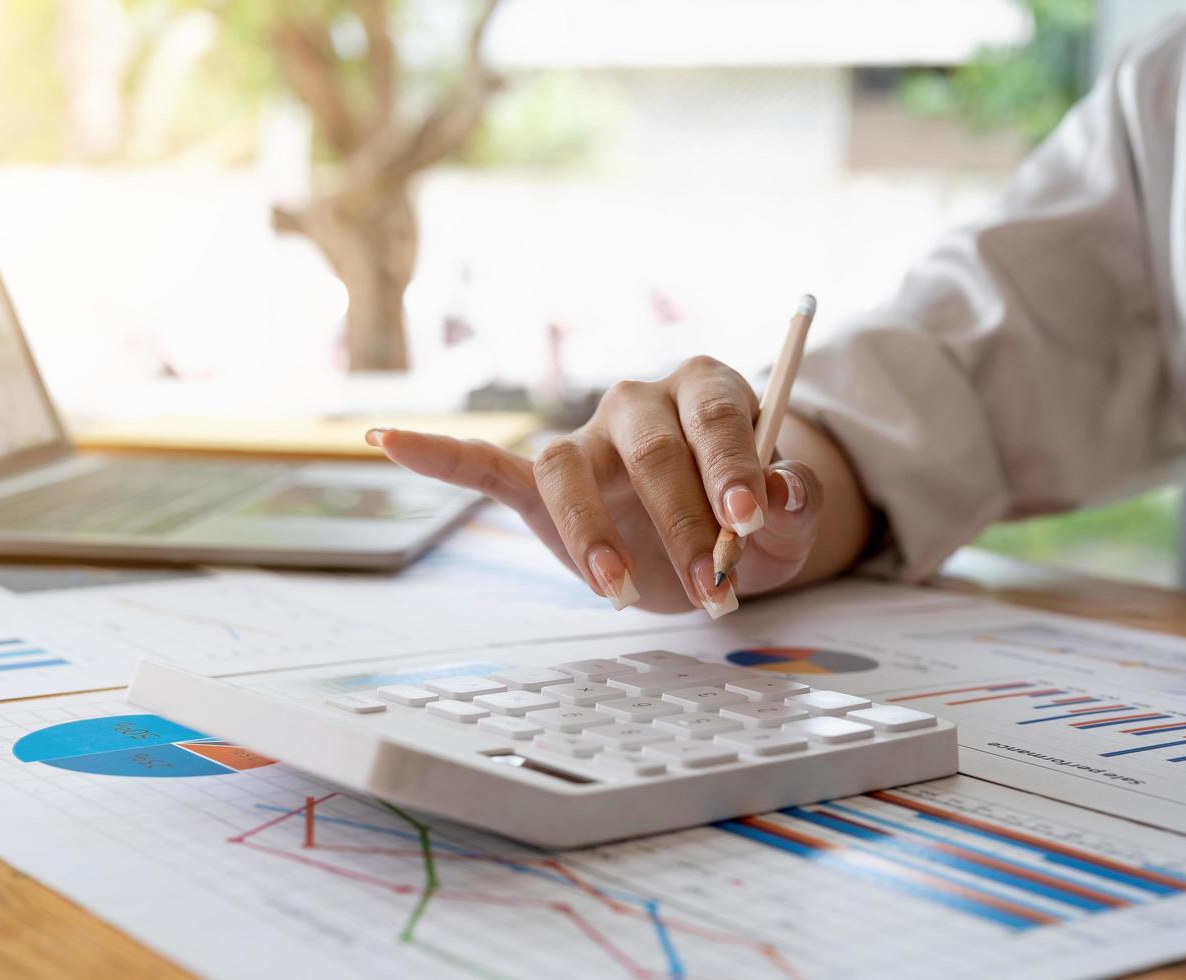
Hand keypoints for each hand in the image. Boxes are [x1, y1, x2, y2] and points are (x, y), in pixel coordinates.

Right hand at [365, 356, 826, 615]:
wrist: (721, 537)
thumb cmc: (753, 518)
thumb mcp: (793, 518)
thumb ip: (795, 502)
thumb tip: (780, 494)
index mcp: (705, 390)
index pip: (712, 413)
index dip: (729, 462)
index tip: (749, 518)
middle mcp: (639, 403)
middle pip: (645, 446)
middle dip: (678, 518)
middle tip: (710, 584)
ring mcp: (585, 441)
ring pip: (568, 468)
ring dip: (591, 531)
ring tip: (618, 592)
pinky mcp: (541, 485)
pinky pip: (483, 463)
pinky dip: (438, 453)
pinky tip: (389, 442)